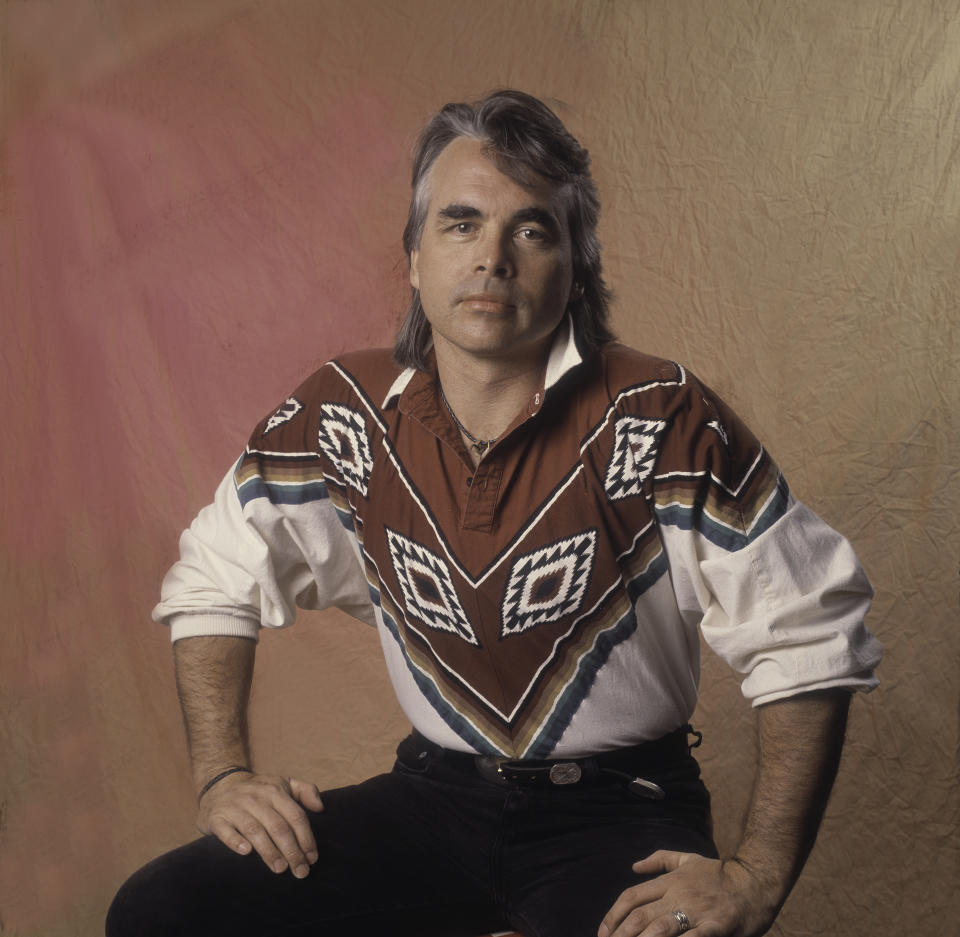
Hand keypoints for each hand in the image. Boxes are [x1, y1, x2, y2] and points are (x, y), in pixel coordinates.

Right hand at [197, 771, 323, 878]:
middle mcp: (256, 798)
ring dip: (269, 851)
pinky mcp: (217, 818)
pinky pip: (226, 831)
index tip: (312, 858)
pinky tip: (246, 853)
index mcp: (275, 791)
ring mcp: (235, 807)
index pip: (295, 816)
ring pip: (255, 830)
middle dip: (292, 851)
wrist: (220, 785)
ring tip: (280, 869)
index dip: (306, 838)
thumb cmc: (259, 790)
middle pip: (278, 826)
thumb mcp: (283, 783)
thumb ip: (306, 791)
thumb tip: (321, 808)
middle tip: (300, 872)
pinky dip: (236, 841)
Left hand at [598, 851, 777, 936]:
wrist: (755, 881)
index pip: (632, 896)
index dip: (614, 914)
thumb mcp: (687, 859)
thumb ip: (660, 860)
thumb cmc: (719, 873)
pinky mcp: (716, 925)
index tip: (603, 931)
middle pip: (641, 915)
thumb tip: (634, 865)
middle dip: (621, 933)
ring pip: (661, 927)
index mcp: (669, 882)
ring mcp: (697, 910)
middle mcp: (678, 895)